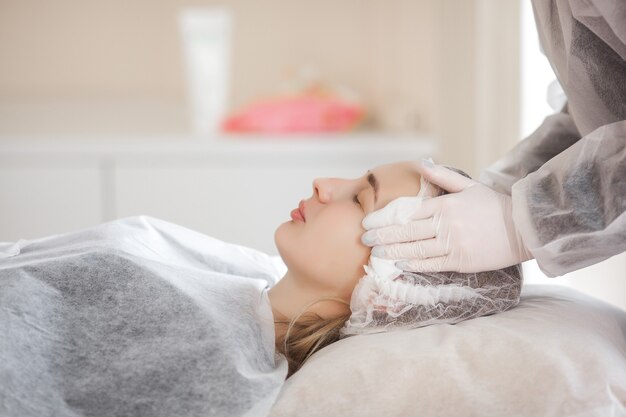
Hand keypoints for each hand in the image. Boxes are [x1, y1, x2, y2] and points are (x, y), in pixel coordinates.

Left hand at [361, 160, 533, 272]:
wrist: (523, 228)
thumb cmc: (494, 206)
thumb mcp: (469, 186)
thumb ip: (443, 178)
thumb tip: (423, 165)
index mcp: (445, 205)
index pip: (407, 212)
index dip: (385, 218)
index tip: (368, 221)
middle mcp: (446, 224)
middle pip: (407, 232)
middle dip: (382, 236)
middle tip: (363, 239)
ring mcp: (453, 244)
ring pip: (416, 249)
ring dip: (392, 252)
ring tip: (375, 253)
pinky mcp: (461, 261)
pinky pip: (432, 264)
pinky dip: (414, 264)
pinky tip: (399, 264)